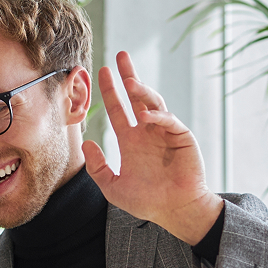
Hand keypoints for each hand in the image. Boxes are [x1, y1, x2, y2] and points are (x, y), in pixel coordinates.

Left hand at [82, 51, 222, 244]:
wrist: (175, 211)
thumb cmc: (146, 201)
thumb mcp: (113, 187)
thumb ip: (98, 167)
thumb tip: (86, 143)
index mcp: (130, 140)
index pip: (118, 109)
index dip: (109, 91)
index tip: (102, 72)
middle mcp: (147, 131)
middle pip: (136, 97)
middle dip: (128, 76)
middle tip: (120, 56)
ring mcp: (164, 132)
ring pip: (153, 103)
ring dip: (142, 91)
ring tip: (129, 82)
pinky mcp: (181, 138)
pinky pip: (169, 120)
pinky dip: (158, 116)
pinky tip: (146, 115)